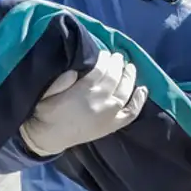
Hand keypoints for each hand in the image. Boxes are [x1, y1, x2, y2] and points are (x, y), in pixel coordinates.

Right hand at [19, 51, 148, 156]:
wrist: (50, 137)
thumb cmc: (47, 112)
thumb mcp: (48, 91)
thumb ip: (62, 79)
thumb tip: (76, 69)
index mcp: (84, 90)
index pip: (101, 69)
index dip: (104, 58)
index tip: (104, 53)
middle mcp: (101, 100)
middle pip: (114, 77)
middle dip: (117, 64)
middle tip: (118, 56)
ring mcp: (110, 114)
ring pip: (125, 90)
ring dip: (129, 76)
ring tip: (129, 66)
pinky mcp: (112, 125)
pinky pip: (131, 112)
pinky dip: (139, 100)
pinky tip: (143, 89)